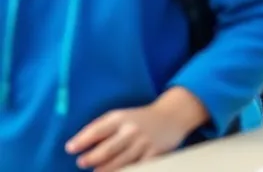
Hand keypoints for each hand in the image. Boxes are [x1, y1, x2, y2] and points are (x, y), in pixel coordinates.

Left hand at [66, 87, 207, 171]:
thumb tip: (75, 146)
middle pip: (108, 149)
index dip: (82, 140)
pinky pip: (138, 167)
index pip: (98, 129)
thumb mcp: (121, 116)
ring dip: (105, 170)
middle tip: (82, 162)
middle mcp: (132, 130)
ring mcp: (144, 143)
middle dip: (92, 158)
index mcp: (121, 118)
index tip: (70, 148)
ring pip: (121, 162)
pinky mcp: (154, 153)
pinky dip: (127, 171)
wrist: (172, 116)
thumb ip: (101, 129)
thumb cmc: (138, 119)